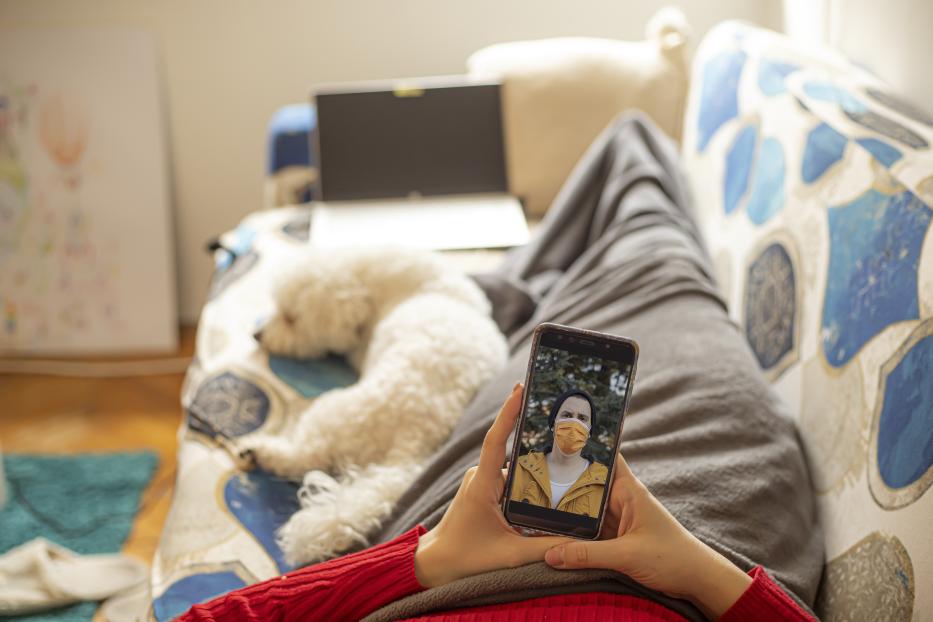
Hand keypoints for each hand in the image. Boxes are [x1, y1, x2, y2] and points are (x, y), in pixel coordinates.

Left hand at [414, 383, 571, 587]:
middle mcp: (480, 476)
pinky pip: (511, 478)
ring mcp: (481, 481)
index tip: (520, 388)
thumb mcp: (510, 556)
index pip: (496, 440)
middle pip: (515, 452)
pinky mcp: (485, 489)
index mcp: (482, 484)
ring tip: (568, 463)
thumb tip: (579, 541)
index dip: (508, 412)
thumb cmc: (466, 559)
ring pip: (515, 468)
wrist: (434, 565)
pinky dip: (528, 481)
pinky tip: (550, 487)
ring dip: (536, 468)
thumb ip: (546, 547)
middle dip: (539, 442)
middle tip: (569, 429)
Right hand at [543, 452, 751, 618]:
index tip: (556, 434)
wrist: (697, 580)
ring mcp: (618, 518)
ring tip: (534, 499)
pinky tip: (553, 528)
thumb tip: (551, 555)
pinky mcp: (617, 536)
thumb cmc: (673, 558)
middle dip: (564, 478)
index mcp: (629, 490)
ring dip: (567, 506)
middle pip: (588, 482)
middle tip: (531, 471)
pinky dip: (575, 529)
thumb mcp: (627, 555)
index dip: (584, 445)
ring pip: (586, 507)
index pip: (606, 456)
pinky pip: (590, 528)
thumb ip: (587, 555)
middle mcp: (622, 499)